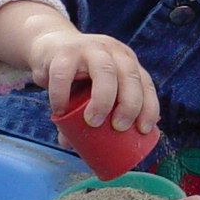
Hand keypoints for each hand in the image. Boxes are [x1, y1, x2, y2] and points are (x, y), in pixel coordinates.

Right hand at [27, 27, 159, 135]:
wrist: (51, 47)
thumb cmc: (79, 76)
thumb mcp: (92, 91)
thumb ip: (93, 116)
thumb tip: (88, 151)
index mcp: (127, 63)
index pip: (145, 83)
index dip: (149, 106)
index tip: (143, 129)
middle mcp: (113, 52)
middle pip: (130, 76)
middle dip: (130, 104)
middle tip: (119, 127)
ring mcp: (90, 49)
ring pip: (105, 71)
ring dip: (103, 99)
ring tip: (94, 122)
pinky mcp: (64, 52)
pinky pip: (64, 73)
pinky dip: (62, 94)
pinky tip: (59, 111)